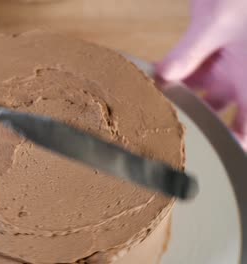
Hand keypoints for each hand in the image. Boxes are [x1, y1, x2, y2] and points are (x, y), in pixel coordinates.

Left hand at [156, 0, 246, 148]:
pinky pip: (188, 71)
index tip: (213, 163)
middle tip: (169, 136)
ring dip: (178, 101)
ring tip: (152, 111)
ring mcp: (223, 67)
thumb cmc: (240, 0)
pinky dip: (172, 76)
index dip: (234, 146)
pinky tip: (152, 79)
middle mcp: (238, 79)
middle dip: (196, 126)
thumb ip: (190, 52)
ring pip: (199, 95)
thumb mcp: (216, 23)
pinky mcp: (208, 53)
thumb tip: (163, 76)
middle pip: (218, 115)